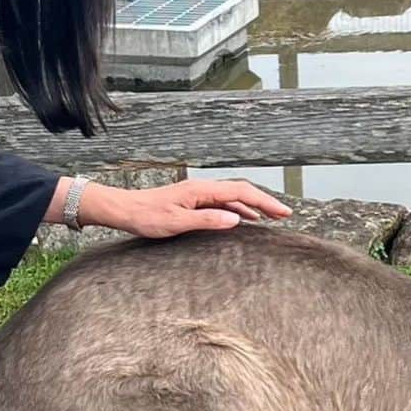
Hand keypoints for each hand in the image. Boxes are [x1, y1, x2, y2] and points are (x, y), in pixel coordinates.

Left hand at [81, 178, 291, 238]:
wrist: (125, 210)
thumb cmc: (146, 217)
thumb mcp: (177, 222)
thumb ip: (207, 220)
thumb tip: (236, 219)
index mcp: (202, 190)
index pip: (242, 192)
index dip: (265, 202)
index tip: (283, 212)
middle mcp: (203, 188)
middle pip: (242, 191)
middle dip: (265, 202)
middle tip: (285, 215)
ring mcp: (198, 194)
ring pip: (233, 197)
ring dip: (254, 206)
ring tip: (271, 218)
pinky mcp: (193, 201)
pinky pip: (222, 204)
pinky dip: (238, 210)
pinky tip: (244, 220)